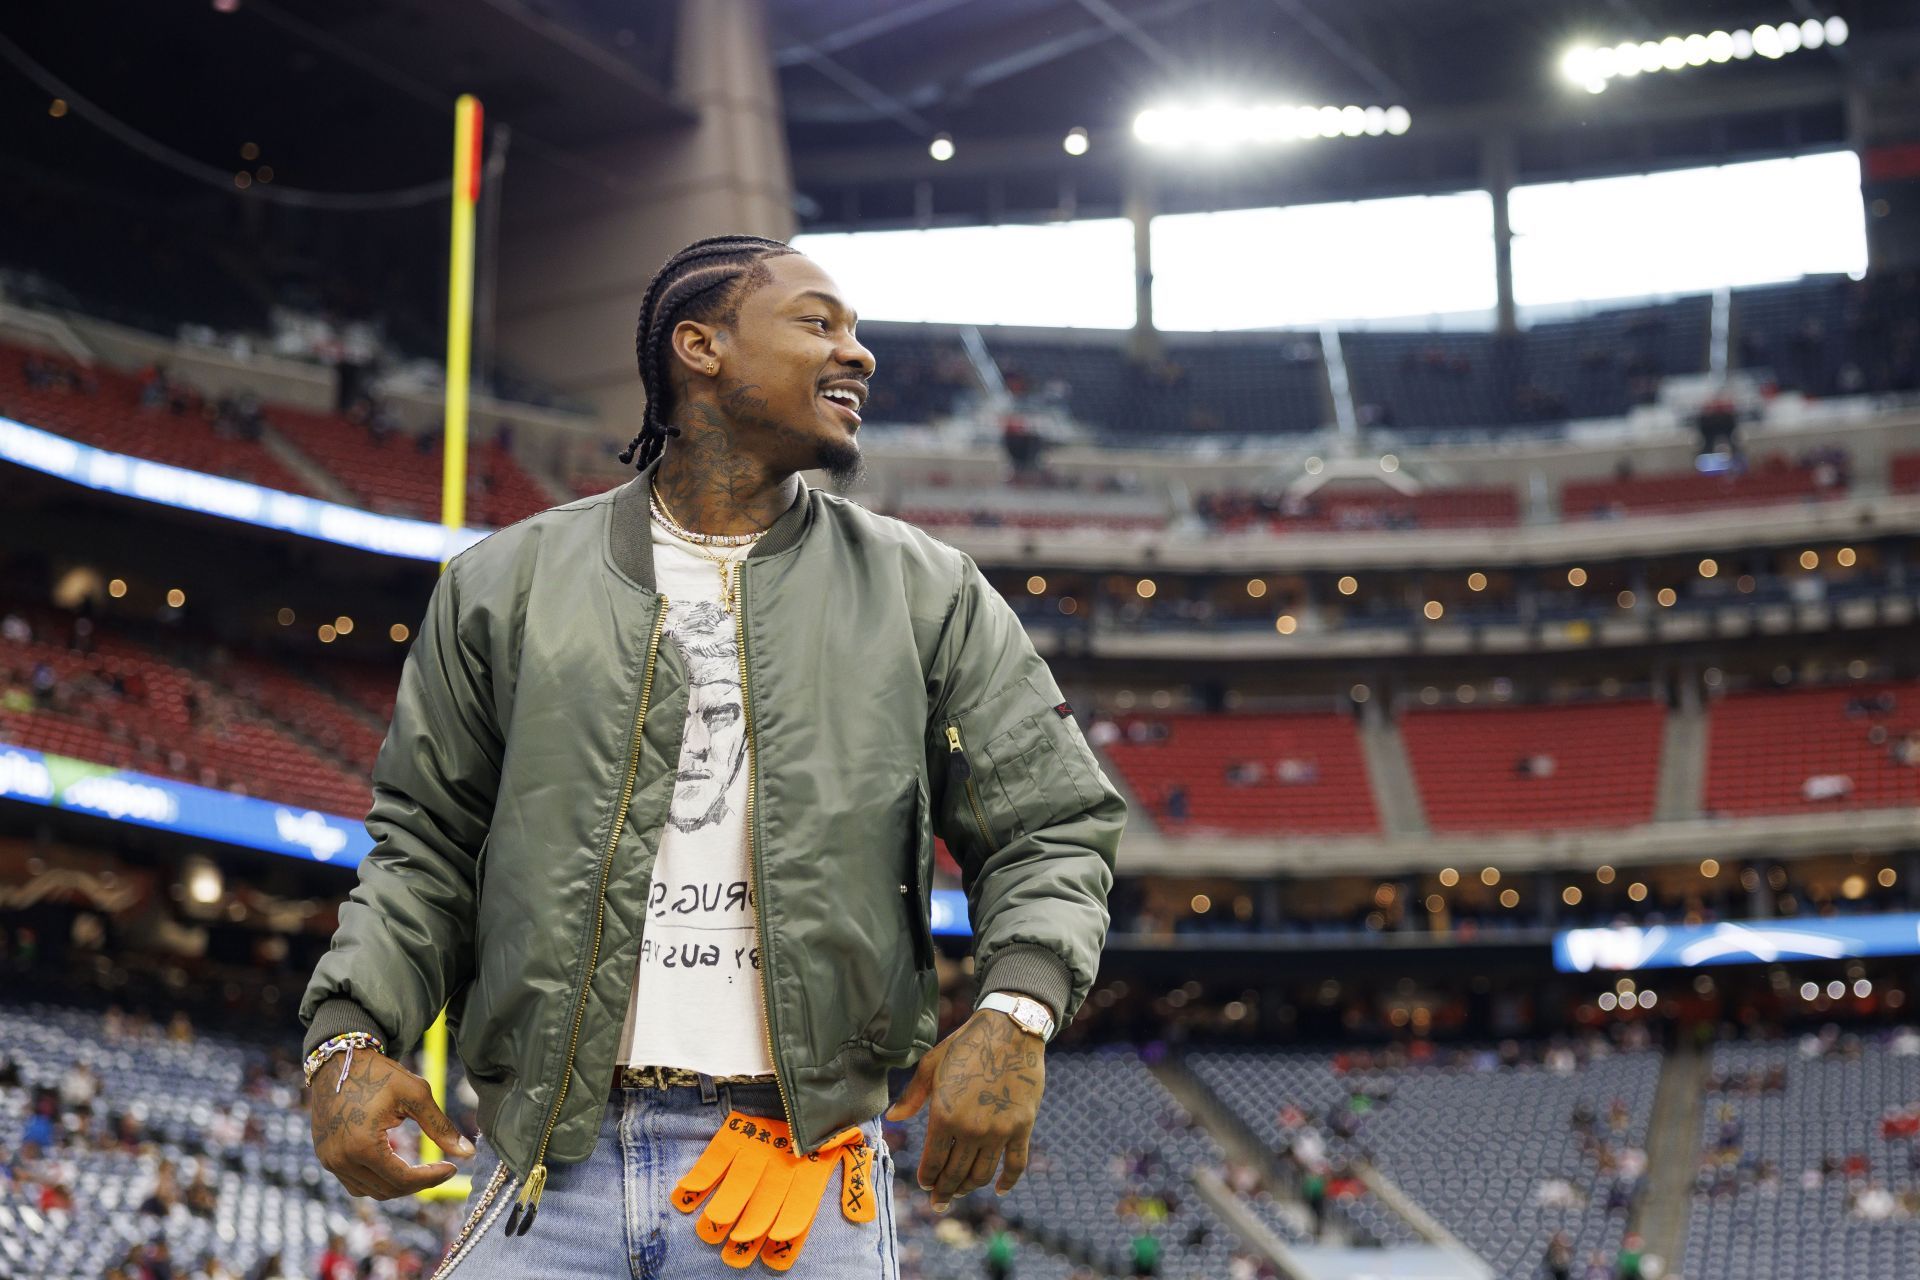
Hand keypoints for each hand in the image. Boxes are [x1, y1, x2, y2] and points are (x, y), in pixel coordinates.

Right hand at [307, 1048, 473, 1199]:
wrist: (339, 1060)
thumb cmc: (379, 1073)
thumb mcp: (415, 1094)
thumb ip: (441, 1127)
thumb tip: (468, 1152)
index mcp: (362, 1146)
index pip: (403, 1180)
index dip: (432, 1178)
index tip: (453, 1168)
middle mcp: (341, 1160)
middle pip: (387, 1190)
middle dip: (418, 1184)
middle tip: (441, 1169)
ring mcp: (330, 1161)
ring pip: (371, 1191)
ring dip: (398, 1185)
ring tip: (421, 1168)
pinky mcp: (326, 1157)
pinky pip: (355, 1183)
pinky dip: (378, 1180)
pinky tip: (396, 1164)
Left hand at [885, 1008, 1044, 1210]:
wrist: (1009, 1030)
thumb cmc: (966, 1045)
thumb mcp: (932, 1066)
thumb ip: (912, 1096)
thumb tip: (893, 1118)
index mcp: (944, 1114)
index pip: (932, 1161)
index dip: (927, 1178)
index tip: (926, 1184)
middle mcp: (970, 1129)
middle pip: (955, 1174)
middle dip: (944, 1191)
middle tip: (939, 1201)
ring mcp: (998, 1130)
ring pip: (982, 1174)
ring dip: (969, 1188)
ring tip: (961, 1191)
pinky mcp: (1021, 1127)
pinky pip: (1015, 1165)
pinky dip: (1007, 1182)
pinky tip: (998, 1190)